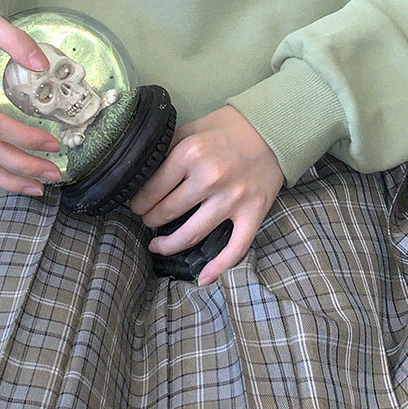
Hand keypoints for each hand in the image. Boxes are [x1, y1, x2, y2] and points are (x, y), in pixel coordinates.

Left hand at [128, 105, 284, 286]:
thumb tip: (141, 173)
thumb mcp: (190, 129)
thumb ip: (167, 150)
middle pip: (167, 212)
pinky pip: (236, 248)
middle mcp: (210, 178)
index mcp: (190, 154)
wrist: (271, 129)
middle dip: (150, 220)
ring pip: (192, 234)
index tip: (136, 204)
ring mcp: (232, 199)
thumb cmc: (227, 128)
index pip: (151, 189)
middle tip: (147, 220)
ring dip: (169, 244)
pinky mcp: (253, 213)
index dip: (138, 201)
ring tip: (157, 245)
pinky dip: (219, 268)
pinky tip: (203, 279)